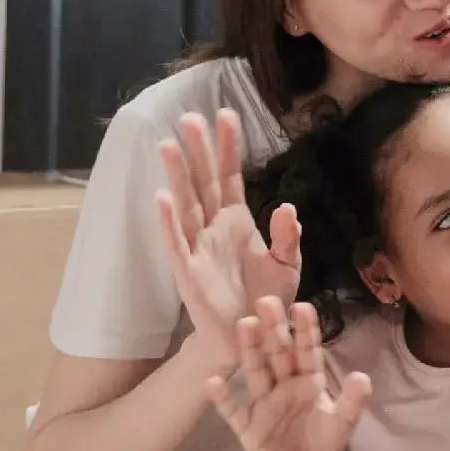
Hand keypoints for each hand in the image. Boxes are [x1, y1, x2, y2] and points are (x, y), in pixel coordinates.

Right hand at [158, 109, 301, 367]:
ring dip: (178, 176)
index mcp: (238, 220)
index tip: (226, 114)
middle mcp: (214, 228)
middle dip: (199, 151)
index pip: (231, 176)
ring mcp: (198, 248)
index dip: (229, 147)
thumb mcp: (287, 264)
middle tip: (190, 116)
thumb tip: (285, 207)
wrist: (253, 337)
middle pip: (204, 182)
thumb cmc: (268, 298)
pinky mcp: (188, 272)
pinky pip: (177, 242)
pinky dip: (169, 221)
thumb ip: (287, 236)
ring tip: (169, 145)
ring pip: (187, 205)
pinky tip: (162, 196)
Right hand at [206, 297, 370, 450]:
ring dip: (250, 350)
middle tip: (267, 301)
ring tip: (244, 324)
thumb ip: (352, 402)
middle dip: (274, 329)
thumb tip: (363, 377)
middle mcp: (284, 385)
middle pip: (278, 354)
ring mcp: (263, 404)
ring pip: (256, 372)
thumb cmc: (320, 442)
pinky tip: (214, 381)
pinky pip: (234, 411)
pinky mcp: (248, 427)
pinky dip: (223, 398)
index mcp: (308, 381)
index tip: (302, 307)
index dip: (305, 330)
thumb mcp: (342, 424)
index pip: (307, 351)